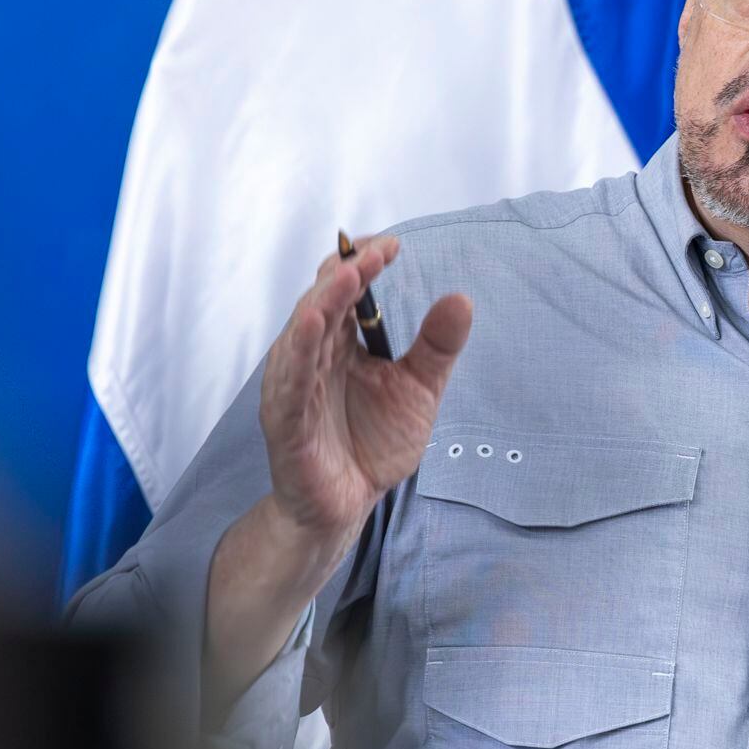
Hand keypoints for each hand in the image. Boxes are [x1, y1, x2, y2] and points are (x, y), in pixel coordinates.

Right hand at [258, 234, 471, 541]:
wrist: (351, 501)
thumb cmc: (375, 440)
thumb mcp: (419, 389)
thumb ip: (436, 347)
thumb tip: (462, 299)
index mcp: (339, 343)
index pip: (345, 292)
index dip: (363, 265)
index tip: (393, 246)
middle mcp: (310, 357)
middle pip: (322, 304)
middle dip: (346, 276)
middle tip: (375, 253)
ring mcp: (294, 387)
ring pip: (301, 337)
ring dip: (321, 303)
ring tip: (343, 276)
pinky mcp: (286, 422)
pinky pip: (290, 384)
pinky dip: (297, 355)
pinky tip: (311, 327)